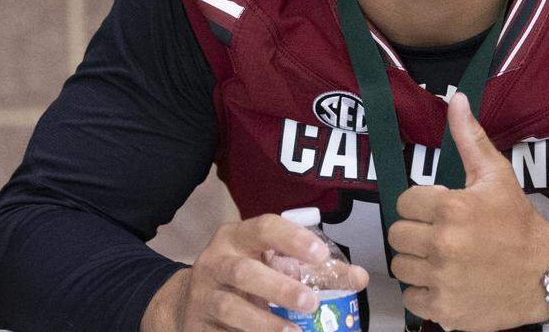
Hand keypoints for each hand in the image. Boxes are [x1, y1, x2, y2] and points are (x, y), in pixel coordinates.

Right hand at [141, 214, 369, 331]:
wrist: (189, 303)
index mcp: (236, 237)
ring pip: (230, 308)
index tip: (320, 255)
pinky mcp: (197, 327)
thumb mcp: (271, 263)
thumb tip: (359, 278)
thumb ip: (314, 269)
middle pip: (243, 271)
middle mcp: (215, 262)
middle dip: (278, 287)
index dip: (292, 239)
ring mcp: (203, 296)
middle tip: (310, 301)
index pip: (264, 228)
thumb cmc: (245, 275)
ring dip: (264, 323)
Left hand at [388, 92, 548, 330]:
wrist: (547, 274)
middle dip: (415, 232)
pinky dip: (423, 293)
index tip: (439, 211)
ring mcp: (442, 279)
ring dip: (416, 263)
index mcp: (451, 208)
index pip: (404, 202)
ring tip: (441, 258)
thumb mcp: (497, 175)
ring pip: (400, 267)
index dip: (420, 205)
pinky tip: (444, 282)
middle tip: (439, 235)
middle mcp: (443, 244)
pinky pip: (411, 299)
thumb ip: (470, 137)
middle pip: (396, 234)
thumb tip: (456, 99)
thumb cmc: (518, 222)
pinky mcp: (444, 309)